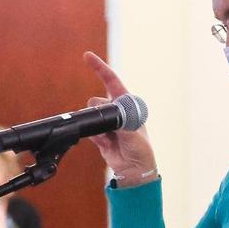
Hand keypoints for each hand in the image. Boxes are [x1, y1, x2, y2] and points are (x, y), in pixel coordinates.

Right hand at [83, 52, 156, 186]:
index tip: (87, 56)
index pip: (112, 82)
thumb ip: (121, 123)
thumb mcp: (134, 134)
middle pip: (96, 101)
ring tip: (111, 138)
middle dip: (98, 111)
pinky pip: (89, 131)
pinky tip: (105, 143)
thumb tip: (108, 116)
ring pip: (91, 116)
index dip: (100, 68)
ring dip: (97, 126)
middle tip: (111, 127)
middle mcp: (117, 112)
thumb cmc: (141, 151)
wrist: (134, 171)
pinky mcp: (100, 135)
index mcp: (128, 105)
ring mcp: (107, 123)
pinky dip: (94, 136)